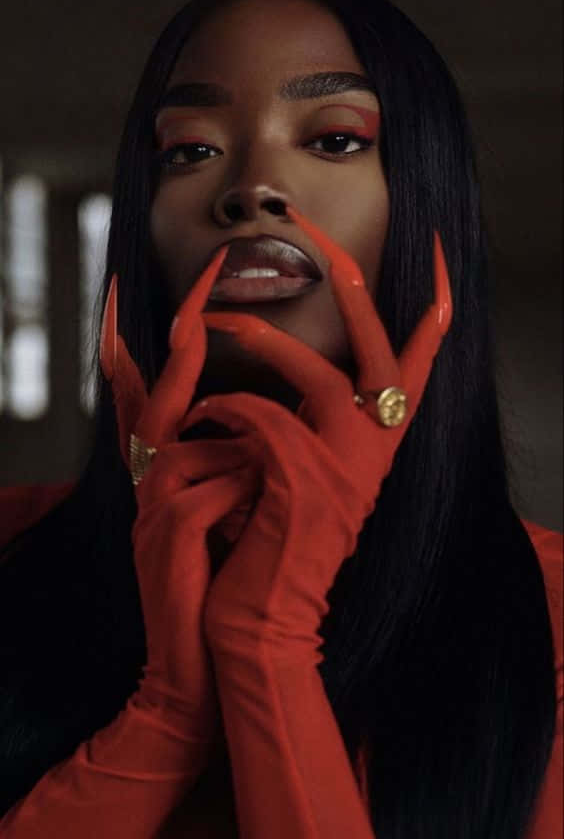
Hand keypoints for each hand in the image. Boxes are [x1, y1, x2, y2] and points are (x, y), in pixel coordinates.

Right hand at [99, 247, 259, 736]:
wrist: (202, 664)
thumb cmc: (223, 583)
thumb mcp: (227, 515)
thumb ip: (229, 465)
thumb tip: (256, 422)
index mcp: (167, 473)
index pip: (148, 393)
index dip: (142, 343)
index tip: (135, 296)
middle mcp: (152, 479)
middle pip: (166, 395)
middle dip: (184, 344)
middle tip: (200, 293)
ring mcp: (155, 500)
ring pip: (215, 440)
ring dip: (253, 466)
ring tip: (253, 517)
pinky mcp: (169, 526)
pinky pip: (225, 481)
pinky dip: (250, 499)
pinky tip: (248, 533)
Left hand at [180, 208, 452, 660]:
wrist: (268, 613)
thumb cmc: (277, 535)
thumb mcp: (308, 466)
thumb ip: (317, 418)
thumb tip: (309, 369)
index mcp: (382, 435)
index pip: (425, 357)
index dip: (436, 302)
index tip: (440, 251)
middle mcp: (378, 446)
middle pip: (379, 342)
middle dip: (348, 279)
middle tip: (307, 225)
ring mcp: (347, 465)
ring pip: (315, 372)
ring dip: (258, 336)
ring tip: (210, 319)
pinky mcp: (306, 481)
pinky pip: (260, 414)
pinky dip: (222, 404)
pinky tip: (197, 413)